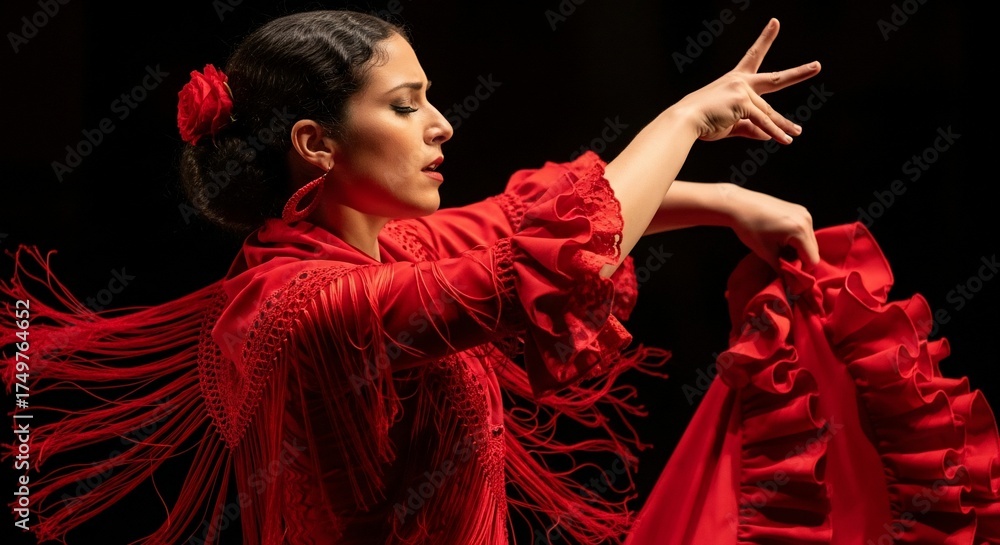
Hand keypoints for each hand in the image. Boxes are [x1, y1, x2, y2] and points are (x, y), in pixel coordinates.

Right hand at [671, 18, 820, 143]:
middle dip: (798, 73)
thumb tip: (769, 135)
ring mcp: (742, 91)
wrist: (685, 121)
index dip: (765, 39)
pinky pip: (762, 121)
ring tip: (796, 132)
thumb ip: (750, 127)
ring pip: (769, 113)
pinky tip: (785, 140)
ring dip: (783, 125)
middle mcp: (741, 82)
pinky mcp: (743, 104)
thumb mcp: (729, 124)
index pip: (754, 57)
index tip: (775, 23)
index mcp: (735, 80)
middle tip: (817, 66)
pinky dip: (775, 132)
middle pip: (775, 78)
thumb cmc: (702, 121)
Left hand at [721, 184, 818, 270]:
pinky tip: (781, 238)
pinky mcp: (799, 209)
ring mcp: (804, 212)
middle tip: (782, 261)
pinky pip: (804, 230)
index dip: (802, 270)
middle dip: (800, 259)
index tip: (788, 273)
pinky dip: (796, 239)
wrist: (739, 204)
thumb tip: (789, 283)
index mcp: (800, 230)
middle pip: (813, 250)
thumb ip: (781, 268)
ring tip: (780, 249)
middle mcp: (807, 220)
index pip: (812, 259)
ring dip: (798, 249)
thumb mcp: (765, 252)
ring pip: (809, 240)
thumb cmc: (750, 228)